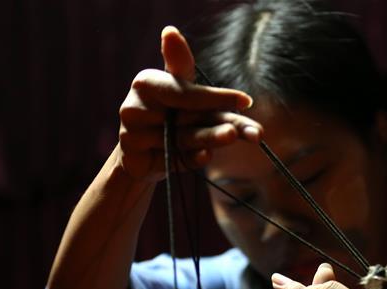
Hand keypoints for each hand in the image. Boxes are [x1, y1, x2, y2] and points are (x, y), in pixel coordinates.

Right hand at [116, 26, 262, 180]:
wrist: (142, 155)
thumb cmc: (166, 116)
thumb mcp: (179, 91)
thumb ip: (182, 67)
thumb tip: (170, 31)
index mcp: (147, 83)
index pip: (187, 91)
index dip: (217, 97)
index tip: (246, 101)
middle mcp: (135, 106)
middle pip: (189, 117)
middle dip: (224, 123)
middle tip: (254, 131)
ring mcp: (132, 133)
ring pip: (182, 138)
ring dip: (211, 139)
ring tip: (233, 137)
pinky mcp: (134, 156)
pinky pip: (170, 158)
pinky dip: (190, 158)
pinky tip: (206, 156)